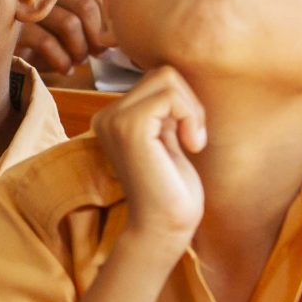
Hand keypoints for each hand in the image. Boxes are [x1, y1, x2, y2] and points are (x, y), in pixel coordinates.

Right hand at [20, 0, 112, 74]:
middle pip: (85, 6)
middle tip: (94, 54)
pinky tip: (63, 69)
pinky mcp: (12, 25)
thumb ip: (84, 16)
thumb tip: (112, 33)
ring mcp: (24, 2)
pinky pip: (47, 42)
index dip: (103, 15)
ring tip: (75, 62)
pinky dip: (61, 61)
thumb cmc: (34, 39)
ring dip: (79, 51)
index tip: (104, 38)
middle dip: (95, 37)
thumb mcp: (61, 24)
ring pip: (70, 24)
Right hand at [89, 66, 204, 250]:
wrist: (164, 229)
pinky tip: (191, 144)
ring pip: (167, 77)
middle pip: (162, 72)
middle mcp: (107, 116)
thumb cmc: (172, 192)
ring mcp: (114, 119)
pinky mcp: (129, 127)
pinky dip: (190, 115)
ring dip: (191, 107)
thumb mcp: (170, 139)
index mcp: (114, 118)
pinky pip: (170, 95)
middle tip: (193, 138)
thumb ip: (166, 110)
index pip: (157, 79)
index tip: (190, 136)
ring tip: (192, 141)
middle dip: (189, 100)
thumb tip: (179, 76)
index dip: (183, 101)